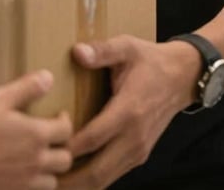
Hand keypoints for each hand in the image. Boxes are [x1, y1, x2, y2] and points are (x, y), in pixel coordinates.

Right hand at [0, 70, 72, 189]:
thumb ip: (26, 88)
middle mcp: (37, 161)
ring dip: (50, 171)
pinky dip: (34, 186)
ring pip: (52, 181)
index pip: (66, 130)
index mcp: (36, 135)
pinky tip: (21, 176)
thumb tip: (48, 77)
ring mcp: (26, 183)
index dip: (65, 121)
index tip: (58, 116)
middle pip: (65, 159)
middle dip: (62, 148)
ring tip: (38, 159)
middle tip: (51, 139)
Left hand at [58, 37, 198, 189]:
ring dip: (79, 184)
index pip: (93, 138)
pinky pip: (112, 175)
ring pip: (105, 179)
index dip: (67, 146)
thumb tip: (77, 52)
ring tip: (51, 181)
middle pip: (97, 171)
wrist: (182, 76)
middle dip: (69, 179)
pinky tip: (72, 176)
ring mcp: (138, 150)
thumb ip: (102, 50)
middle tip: (41, 177)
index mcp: (128, 110)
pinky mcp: (139, 155)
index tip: (43, 145)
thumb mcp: (127, 47)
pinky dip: (92, 180)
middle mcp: (134, 137)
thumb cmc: (150, 60)